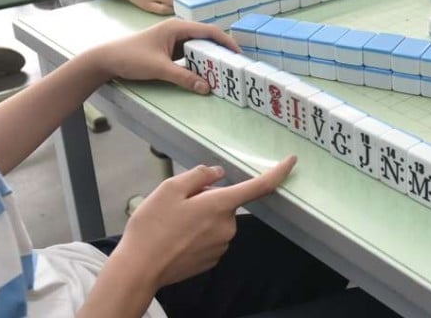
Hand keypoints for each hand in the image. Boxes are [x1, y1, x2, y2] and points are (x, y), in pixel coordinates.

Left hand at [85, 18, 238, 93]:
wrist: (106, 59)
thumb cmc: (131, 57)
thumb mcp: (159, 68)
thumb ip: (184, 77)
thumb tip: (207, 87)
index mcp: (177, 27)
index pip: (209, 31)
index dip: (226, 41)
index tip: (238, 54)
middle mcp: (177, 30)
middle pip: (206, 38)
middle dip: (220, 50)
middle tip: (233, 65)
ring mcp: (172, 39)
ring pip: (198, 46)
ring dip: (209, 57)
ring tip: (222, 70)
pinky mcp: (168, 49)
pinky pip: (189, 53)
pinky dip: (198, 61)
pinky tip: (203, 72)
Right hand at [112, 157, 296, 288]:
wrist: (138, 269)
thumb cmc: (152, 226)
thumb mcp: (170, 188)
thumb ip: (198, 176)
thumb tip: (218, 173)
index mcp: (221, 205)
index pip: (259, 186)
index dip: (278, 172)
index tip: (291, 161)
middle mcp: (228, 227)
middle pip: (226, 203)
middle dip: (208, 198)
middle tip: (179, 204)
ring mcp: (221, 246)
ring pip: (217, 221)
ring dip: (201, 217)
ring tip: (172, 224)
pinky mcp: (212, 260)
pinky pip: (210, 238)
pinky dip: (197, 234)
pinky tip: (175, 238)